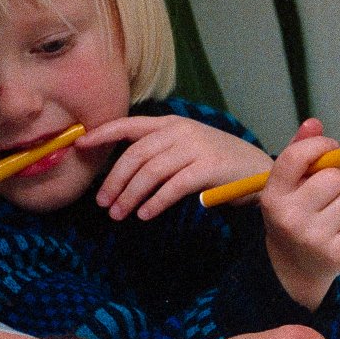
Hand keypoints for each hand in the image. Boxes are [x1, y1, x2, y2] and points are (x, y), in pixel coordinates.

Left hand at [83, 114, 273, 220]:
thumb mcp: (185, 147)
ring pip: (151, 172)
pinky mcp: (208, 169)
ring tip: (119, 214)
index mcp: (170, 124)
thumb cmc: (216, 163)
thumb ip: (157, 151)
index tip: (80, 146)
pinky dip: (155, 201)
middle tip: (102, 203)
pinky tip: (144, 214)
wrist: (259, 171)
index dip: (103, 134)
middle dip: (114, 180)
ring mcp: (195, 148)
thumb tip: (121, 172)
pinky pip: (173, 187)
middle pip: (135, 155)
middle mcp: (180, 132)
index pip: (129, 125)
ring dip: (130, 195)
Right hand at [261, 119, 339, 308]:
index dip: (320, 145)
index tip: (330, 147)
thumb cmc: (293, 214)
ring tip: (336, 212)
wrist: (292, 267)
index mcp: (273, 196)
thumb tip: (314, 123)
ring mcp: (314, 237)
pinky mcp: (337, 253)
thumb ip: (299, 152)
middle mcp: (290, 217)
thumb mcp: (287, 185)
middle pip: (335, 176)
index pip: (296, 157)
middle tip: (332, 189)